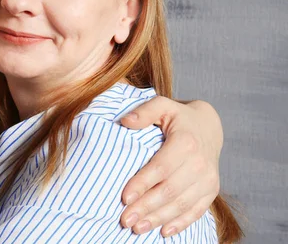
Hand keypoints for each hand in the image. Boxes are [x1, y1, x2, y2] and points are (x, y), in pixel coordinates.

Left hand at [119, 97, 221, 236]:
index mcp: (185, 142)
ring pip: (182, 204)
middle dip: (146, 207)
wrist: (208, 126)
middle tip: (125, 219)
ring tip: (137, 228)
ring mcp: (208, 179)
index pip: (161, 168)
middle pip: (170, 190)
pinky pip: (197, 210)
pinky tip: (163, 232)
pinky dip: (180, 223)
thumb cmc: (177, 116)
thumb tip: (125, 121)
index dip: (142, 184)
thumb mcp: (162, 105)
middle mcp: (200, 163)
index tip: (124, 197)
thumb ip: (144, 111)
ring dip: (159, 218)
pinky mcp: (212, 190)